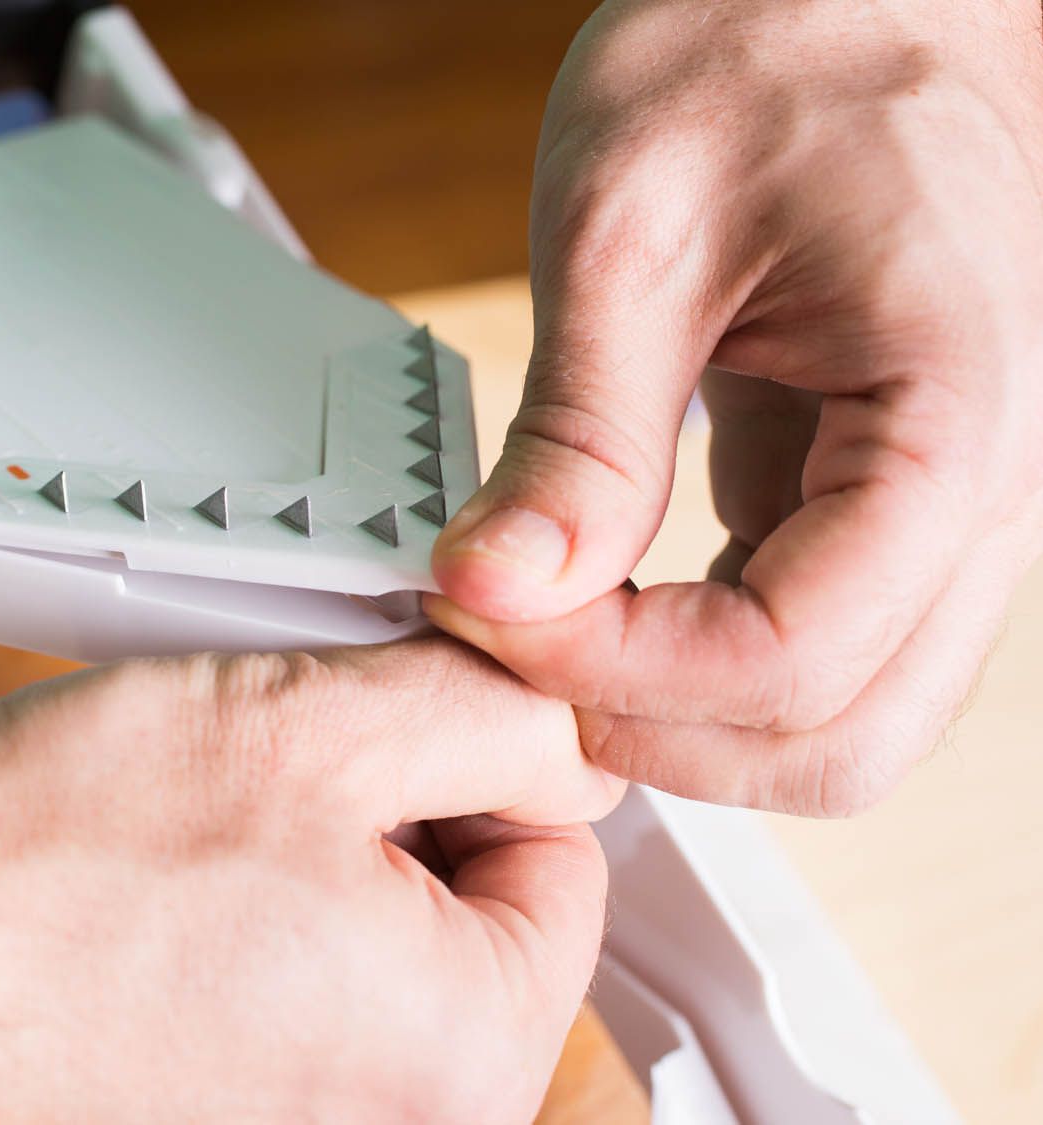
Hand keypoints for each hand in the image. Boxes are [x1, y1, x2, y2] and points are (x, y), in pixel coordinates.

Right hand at [0, 633, 620, 1123]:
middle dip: (378, 819)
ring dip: (292, 869)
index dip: (474, 759)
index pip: (561, 865)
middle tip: (263, 773)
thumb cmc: (34, 877)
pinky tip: (141, 897)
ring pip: (354, 955)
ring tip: (181, 837)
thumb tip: (563, 738)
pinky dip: (227, 934)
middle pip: (457, 920)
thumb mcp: (314, 723)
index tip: (386, 728)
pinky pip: (266, 1006)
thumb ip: (487, 715)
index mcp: (458, 1059)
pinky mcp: (190, 1121)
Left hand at [429, 0, 1042, 814]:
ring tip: (542, 632)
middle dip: (661, 734)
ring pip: (830, 716)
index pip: (799, 657)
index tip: (492, 616)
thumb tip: (496, 588)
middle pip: (842, 740)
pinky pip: (795, 643)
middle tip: (515, 654)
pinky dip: (688, 661)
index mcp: (952, 420)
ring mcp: (929, 512)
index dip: (623, 673)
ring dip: (678, 716)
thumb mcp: (637, 230)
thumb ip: (581, 433)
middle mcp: (978, 494)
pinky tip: (592, 599)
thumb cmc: (773, 50)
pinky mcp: (863, 502)